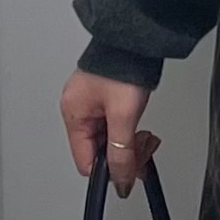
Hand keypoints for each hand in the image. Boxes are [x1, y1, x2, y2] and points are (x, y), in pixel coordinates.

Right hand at [60, 68, 159, 196]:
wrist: (136, 39)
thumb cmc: (124, 66)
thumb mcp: (124, 117)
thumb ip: (122, 153)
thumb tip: (121, 180)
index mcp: (73, 113)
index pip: (85, 161)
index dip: (108, 171)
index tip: (128, 174)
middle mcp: (78, 108)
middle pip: (99, 151)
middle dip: (124, 154)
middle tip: (143, 150)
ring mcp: (92, 102)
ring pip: (109, 138)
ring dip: (129, 143)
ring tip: (145, 136)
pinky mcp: (106, 96)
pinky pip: (114, 124)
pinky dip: (129, 130)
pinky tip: (140, 126)